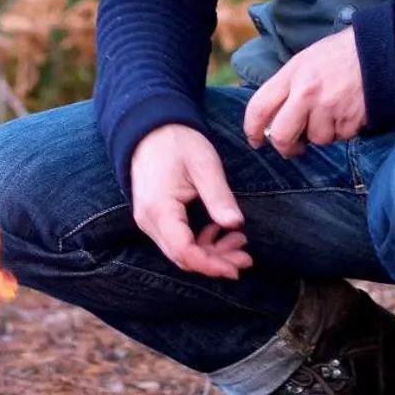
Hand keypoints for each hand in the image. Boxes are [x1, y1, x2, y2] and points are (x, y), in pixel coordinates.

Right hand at [129, 124, 251, 279]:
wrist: (150, 128)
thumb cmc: (177, 142)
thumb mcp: (204, 165)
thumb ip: (218, 196)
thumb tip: (236, 225)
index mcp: (160, 209)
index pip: (184, 251)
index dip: (212, 264)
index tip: (238, 266)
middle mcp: (149, 220)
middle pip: (183, 257)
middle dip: (216, 262)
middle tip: (246, 256)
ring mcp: (149, 220)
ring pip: (180, 251)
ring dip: (210, 252)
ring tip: (239, 241)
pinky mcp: (155, 217)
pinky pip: (177, 240)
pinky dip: (200, 242)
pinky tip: (220, 231)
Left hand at [243, 28, 366, 154]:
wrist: (379, 50)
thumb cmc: (339, 55)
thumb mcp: (305, 61)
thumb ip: (287, 87)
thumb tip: (273, 118)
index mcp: (292, 74)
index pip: (259, 107)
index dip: (252, 129)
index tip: (255, 140)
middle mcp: (307, 93)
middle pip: (281, 135)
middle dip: (284, 146)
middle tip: (292, 147)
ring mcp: (329, 108)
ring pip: (316, 139)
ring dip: (322, 134)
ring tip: (332, 113)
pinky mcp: (351, 120)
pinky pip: (340, 138)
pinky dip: (343, 131)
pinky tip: (348, 112)